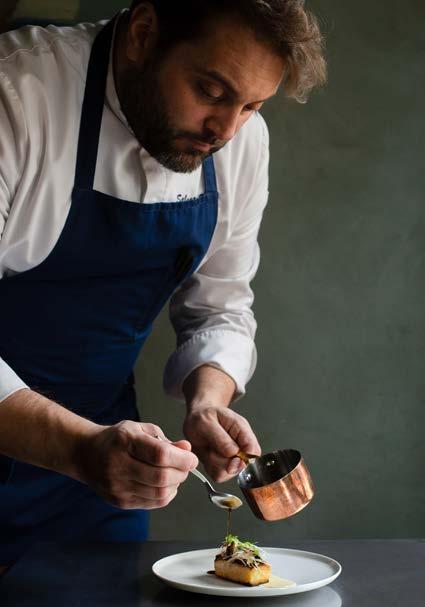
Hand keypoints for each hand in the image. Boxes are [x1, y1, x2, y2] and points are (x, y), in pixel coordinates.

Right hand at [77, 421, 197, 509]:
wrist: (86, 454)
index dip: (182, 458)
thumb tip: (187, 449)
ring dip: (175, 485)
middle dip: (182, 473)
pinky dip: (166, 495)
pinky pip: (153, 503)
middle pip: (162, 477)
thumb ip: (165, 440)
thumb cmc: (117, 439)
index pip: (160, 455)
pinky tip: (164, 484)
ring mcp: (118, 486)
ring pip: (159, 494)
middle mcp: (119, 465)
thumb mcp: (140, 429)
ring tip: (175, 474)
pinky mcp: (120, 501)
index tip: (191, 458)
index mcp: (125, 442)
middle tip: (186, 466)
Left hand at [183, 406, 260, 482]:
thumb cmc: (204, 416)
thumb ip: (220, 437)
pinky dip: (209, 466)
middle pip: (241, 466)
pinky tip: (206, 454)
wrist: (195, 420)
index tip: (231, 460)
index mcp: (242, 430)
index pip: (254, 451)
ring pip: (228, 473)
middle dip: (223, 461)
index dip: (244, 460)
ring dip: (214, 463)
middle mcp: (240, 446)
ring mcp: (232, 458)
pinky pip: (218, 475)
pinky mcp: (222, 466)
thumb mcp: (207, 421)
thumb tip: (233, 452)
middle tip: (211, 447)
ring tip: (208, 448)